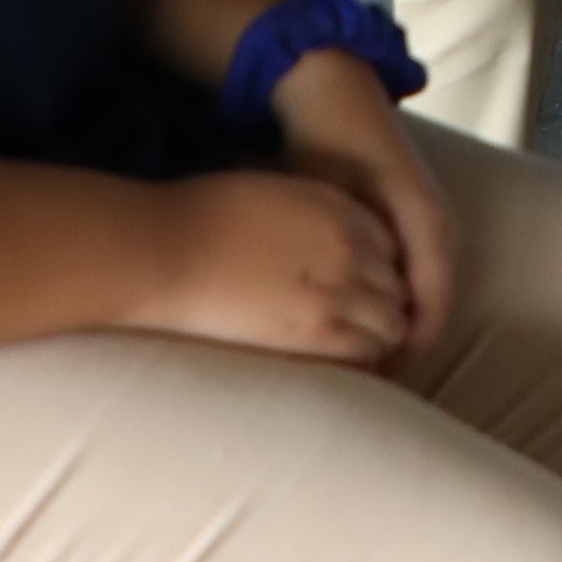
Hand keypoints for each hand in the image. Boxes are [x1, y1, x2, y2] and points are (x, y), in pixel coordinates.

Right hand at [127, 166, 420, 368]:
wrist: (166, 251)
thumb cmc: (200, 218)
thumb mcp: (272, 192)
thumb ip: (311, 212)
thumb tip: (317, 234)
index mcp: (338, 210)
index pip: (389, 248)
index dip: (376, 273)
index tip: (358, 290)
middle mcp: (349, 248)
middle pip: (395, 287)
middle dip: (383, 306)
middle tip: (360, 328)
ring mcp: (336, 290)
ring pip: (390, 324)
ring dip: (377, 338)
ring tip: (352, 353)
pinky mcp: (315, 331)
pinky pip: (363, 353)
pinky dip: (363, 363)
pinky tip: (343, 370)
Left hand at [273, 66, 463, 378]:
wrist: (333, 89)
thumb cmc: (326, 142)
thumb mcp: (333, 204)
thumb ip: (345, 260)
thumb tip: (349, 321)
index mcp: (428, 226)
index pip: (429, 314)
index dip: (402, 356)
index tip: (372, 388)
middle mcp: (441, 227)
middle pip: (432, 310)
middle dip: (402, 350)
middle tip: (367, 388)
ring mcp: (432, 220)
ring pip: (425, 294)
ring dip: (400, 328)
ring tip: (366, 360)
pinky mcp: (415, 216)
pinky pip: (417, 273)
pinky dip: (398, 301)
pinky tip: (365, 315)